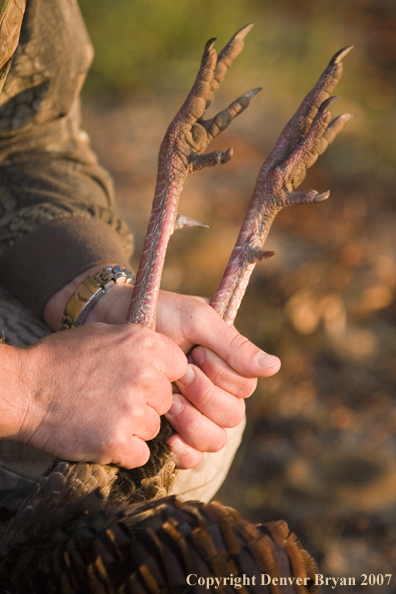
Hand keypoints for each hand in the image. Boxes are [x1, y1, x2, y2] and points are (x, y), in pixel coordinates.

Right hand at [6, 323, 186, 468]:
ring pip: (154, 428)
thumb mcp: (104, 335)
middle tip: (116, 400)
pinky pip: (140, 454)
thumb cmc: (61, 359)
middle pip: (167, 401)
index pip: (180, 368)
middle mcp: (145, 375)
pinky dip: (124, 451)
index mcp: (145, 344)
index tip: (146, 382)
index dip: (163, 378)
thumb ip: (139, 345)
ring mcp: (132, 410)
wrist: (25, 389)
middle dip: (147, 404)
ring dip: (134, 428)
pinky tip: (102, 435)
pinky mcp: (117, 440)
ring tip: (103, 415)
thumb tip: (164, 358)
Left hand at [155, 291, 280, 467]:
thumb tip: (275, 367)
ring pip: (216, 439)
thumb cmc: (158, 315)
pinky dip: (185, 452)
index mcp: (227, 366)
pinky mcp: (172, 431)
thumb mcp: (196, 320)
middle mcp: (216, 393)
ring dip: (193, 422)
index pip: (245, 388)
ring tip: (169, 401)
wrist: (114, 323)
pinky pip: (193, 457)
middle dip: (204, 395)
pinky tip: (169, 437)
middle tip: (180, 374)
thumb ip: (233, 345)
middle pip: (233, 416)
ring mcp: (195, 414)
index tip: (197, 353)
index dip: (222, 375)